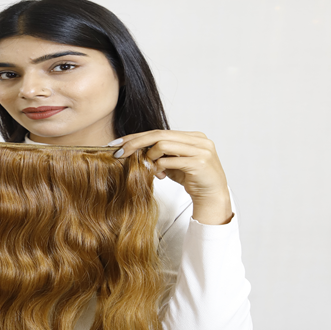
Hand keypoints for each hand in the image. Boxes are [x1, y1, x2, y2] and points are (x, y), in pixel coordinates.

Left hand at [112, 130, 232, 224]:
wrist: (213, 197)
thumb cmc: (192, 180)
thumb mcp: (173, 165)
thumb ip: (159, 156)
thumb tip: (134, 151)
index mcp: (192, 136)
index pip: (159, 131)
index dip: (137, 137)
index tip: (118, 144)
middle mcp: (198, 139)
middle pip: (158, 134)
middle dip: (135, 142)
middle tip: (118, 152)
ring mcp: (200, 149)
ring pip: (163, 144)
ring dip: (149, 156)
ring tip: (146, 167)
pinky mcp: (199, 162)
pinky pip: (170, 160)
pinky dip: (159, 166)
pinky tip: (157, 174)